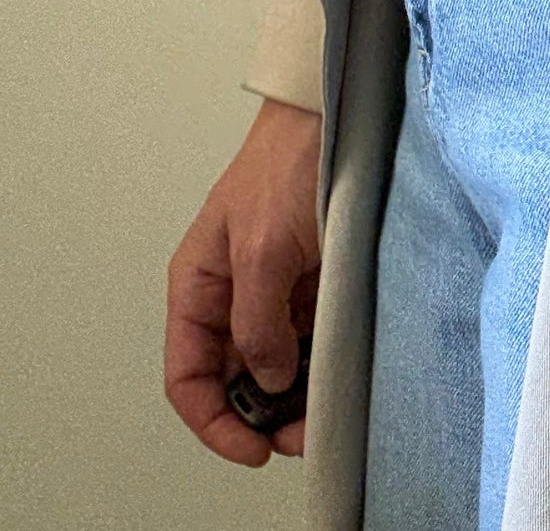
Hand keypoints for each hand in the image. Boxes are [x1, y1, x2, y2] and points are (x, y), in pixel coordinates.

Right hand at [166, 97, 321, 465]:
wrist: (333, 118)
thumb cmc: (287, 164)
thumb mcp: (262, 248)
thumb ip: (257, 320)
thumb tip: (269, 377)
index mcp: (199, 285)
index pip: (188, 376)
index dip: (214, 422)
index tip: (254, 449)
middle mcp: (233, 293)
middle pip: (235, 377)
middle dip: (264, 414)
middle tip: (303, 434)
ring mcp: (275, 287)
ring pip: (278, 361)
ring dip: (299, 391)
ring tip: (328, 407)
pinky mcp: (312, 278)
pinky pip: (311, 333)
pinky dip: (322, 357)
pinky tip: (342, 366)